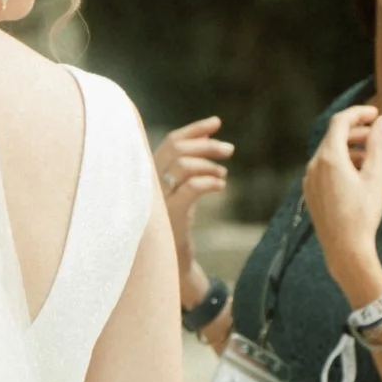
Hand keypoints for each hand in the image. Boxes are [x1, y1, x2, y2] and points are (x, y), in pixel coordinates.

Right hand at [152, 116, 231, 269]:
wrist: (170, 259)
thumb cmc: (176, 222)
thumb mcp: (181, 188)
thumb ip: (190, 163)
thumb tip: (209, 135)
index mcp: (152, 173)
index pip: (172, 140)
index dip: (195, 129)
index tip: (217, 122)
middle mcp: (151, 182)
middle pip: (178, 148)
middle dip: (207, 145)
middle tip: (230, 150)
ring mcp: (159, 198)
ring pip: (184, 165)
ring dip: (209, 165)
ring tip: (222, 175)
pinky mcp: (171, 215)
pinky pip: (192, 188)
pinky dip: (210, 182)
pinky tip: (221, 187)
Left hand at [303, 105, 381, 301]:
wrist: (345, 249)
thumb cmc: (363, 213)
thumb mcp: (376, 175)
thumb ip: (378, 144)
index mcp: (329, 158)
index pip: (340, 122)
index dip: (358, 113)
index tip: (376, 113)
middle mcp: (314, 166)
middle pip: (333, 136)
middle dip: (356, 131)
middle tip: (377, 134)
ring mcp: (309, 180)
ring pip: (328, 153)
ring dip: (349, 148)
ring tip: (370, 157)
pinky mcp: (310, 193)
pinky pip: (323, 169)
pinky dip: (340, 163)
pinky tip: (356, 175)